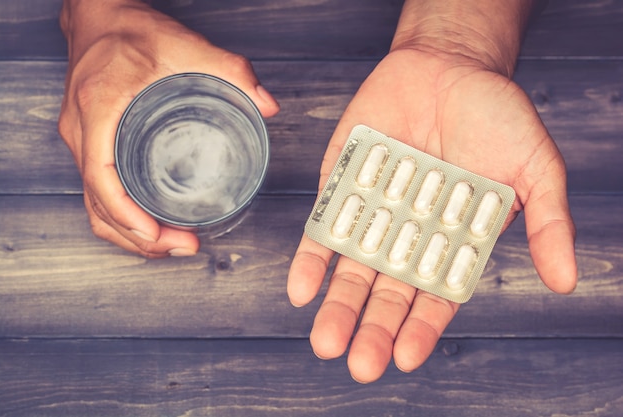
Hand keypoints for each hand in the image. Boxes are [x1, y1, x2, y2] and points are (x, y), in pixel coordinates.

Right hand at [58, 0, 278, 256]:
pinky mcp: (89, 145)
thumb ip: (231, 70)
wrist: (98, 17)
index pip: (101, 177)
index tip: (156, 235)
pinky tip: (149, 227)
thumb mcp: (185, 44)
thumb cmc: (132, 30)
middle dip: (139, 236)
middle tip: (184, 246)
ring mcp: (81, 141)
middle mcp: (82, 131)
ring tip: (171, 246)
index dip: (126, 214)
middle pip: (99, 204)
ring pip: (94, 206)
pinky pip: (97, 194)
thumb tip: (267, 105)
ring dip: (129, 235)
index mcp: (99, 109)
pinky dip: (120, 218)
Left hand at [287, 47, 576, 381]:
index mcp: (453, 240)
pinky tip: (301, 289)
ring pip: (352, 268)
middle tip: (360, 364)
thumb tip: (566, 281)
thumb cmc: (495, 114)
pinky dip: (312, 256)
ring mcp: (374, 210)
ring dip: (337, 305)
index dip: (421, 327)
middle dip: (374, 327)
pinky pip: (324, 224)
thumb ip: (547, 222)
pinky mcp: (342, 183)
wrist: (449, 64)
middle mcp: (409, 233)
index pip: (436, 294)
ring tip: (326, 342)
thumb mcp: (534, 166)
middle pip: (389, 291)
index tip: (406, 357)